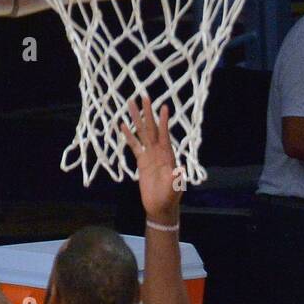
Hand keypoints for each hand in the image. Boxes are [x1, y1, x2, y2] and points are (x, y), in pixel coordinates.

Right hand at [121, 97, 181, 222]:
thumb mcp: (174, 188)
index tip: (163, 106)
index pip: (164, 134)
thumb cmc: (169, 197)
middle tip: (143, 96)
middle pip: (151, 128)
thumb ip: (176, 178)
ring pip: (141, 133)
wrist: (160, 207)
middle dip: (147, 113)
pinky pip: (134, 146)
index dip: (163, 121)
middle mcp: (158, 151)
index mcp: (167, 155)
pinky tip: (123, 125)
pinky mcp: (141, 161)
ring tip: (131, 104)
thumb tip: (180, 169)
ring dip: (137, 119)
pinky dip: (129, 136)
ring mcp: (149, 155)